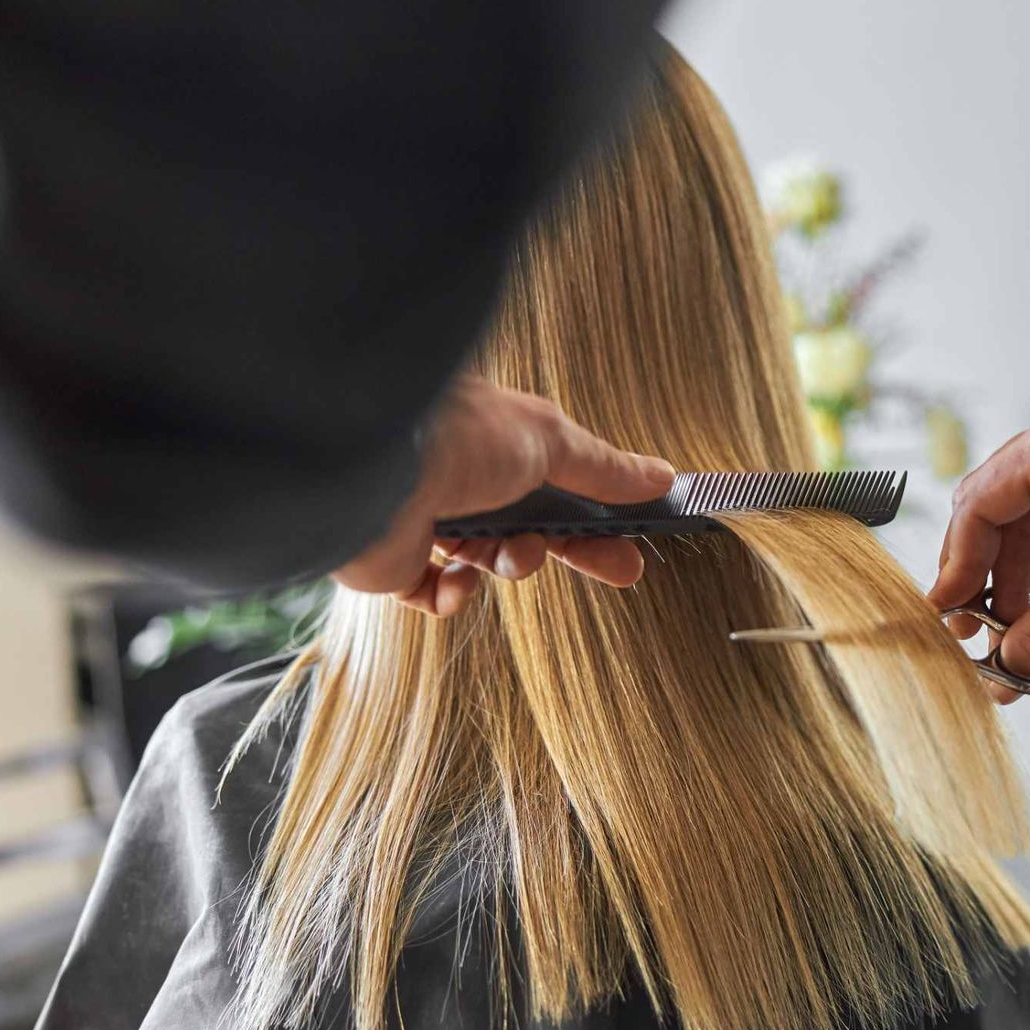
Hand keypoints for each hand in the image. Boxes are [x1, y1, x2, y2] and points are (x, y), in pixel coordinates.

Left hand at [333, 376, 674, 614]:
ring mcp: (423, 517)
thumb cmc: (459, 435)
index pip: (558, 484)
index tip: (636, 538)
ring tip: (510, 553)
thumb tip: (660, 476)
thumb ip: (604, 467)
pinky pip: (435, 594)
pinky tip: (452, 579)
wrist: (370, 468)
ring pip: (489, 559)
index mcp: (494, 439)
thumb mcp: (550, 441)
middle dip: (576, 549)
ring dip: (513, 561)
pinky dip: (452, 594)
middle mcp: (458, 474)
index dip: (600, 514)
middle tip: (623, 571)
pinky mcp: (392, 562)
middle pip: (531, 525)